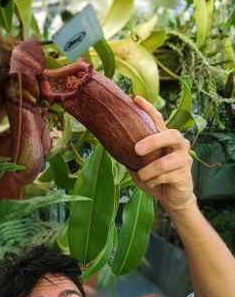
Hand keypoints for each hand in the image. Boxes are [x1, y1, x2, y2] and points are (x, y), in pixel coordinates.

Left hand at [130, 96, 195, 210]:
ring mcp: (184, 159)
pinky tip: (152, 183)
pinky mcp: (185, 174)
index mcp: (167, 138)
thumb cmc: (154, 177)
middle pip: (170, 134)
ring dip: (147, 173)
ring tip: (142, 176)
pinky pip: (164, 177)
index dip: (148, 108)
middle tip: (136, 150)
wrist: (171, 198)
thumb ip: (133, 153)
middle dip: (152, 141)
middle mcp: (179, 144)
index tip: (135, 99)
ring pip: (163, 163)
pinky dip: (153, 182)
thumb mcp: (141, 164)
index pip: (158, 119)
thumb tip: (111, 140)